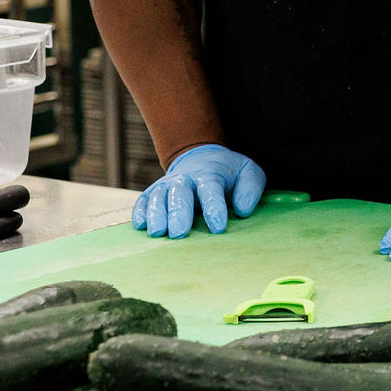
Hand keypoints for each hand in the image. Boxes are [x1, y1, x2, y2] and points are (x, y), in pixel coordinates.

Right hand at [132, 144, 264, 237]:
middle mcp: (185, 179)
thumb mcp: (248, 172)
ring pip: (158, 197)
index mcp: (210, 174)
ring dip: (156, 214)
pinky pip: (142, 201)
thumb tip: (243, 211)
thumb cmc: (228, 172)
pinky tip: (141, 225)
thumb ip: (250, 188)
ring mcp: (166, 185)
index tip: (218, 227)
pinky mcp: (152, 193)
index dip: (214, 208)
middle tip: (180, 233)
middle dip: (179, 213)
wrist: (200, 157)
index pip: (211, 190)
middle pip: (180, 194)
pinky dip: (140, 212)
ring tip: (158, 233)